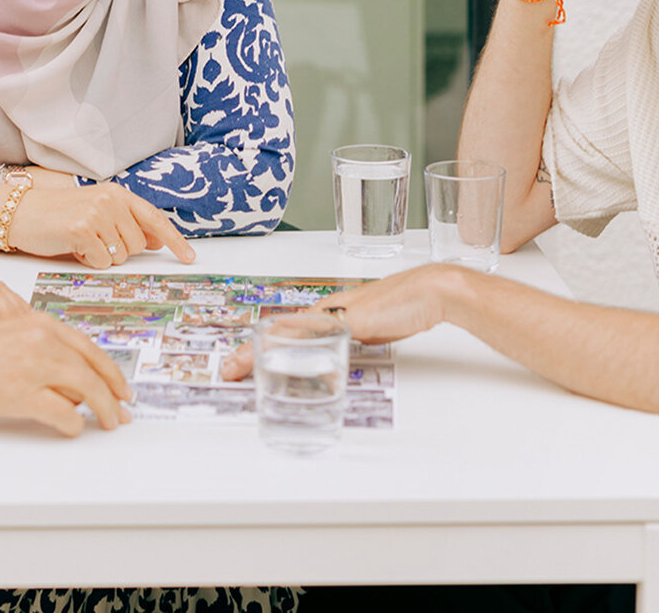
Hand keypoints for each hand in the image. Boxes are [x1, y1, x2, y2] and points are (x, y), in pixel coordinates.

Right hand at [0, 314, 132, 434]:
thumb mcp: (14, 334)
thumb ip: (44, 348)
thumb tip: (71, 376)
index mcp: (44, 325)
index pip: (91, 349)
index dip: (111, 370)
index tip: (122, 385)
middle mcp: (45, 342)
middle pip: (95, 370)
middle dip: (114, 393)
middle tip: (124, 409)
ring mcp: (35, 368)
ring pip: (86, 390)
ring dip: (102, 409)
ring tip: (108, 421)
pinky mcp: (22, 394)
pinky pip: (62, 413)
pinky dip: (74, 423)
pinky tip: (75, 428)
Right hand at [7, 183, 194, 267]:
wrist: (19, 213)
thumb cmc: (60, 216)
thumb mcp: (99, 213)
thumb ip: (128, 224)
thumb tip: (158, 240)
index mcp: (118, 193)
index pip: (155, 218)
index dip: (175, 240)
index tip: (189, 256)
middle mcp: (111, 201)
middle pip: (137, 245)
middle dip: (119, 250)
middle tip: (94, 240)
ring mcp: (97, 214)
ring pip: (120, 256)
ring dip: (102, 256)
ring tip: (81, 241)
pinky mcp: (81, 231)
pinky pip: (101, 262)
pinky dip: (89, 262)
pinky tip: (73, 247)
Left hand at [221, 265, 451, 380]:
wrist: (430, 289)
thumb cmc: (408, 304)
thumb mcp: (374, 329)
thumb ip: (354, 338)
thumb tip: (342, 356)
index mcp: (334, 311)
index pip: (289, 328)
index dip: (264, 343)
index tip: (245, 359)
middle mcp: (331, 309)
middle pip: (281, 329)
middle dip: (252, 350)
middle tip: (228, 368)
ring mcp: (339, 313)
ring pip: (289, 332)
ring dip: (262, 350)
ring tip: (239, 366)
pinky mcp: (352, 320)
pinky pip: (317, 335)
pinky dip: (297, 347)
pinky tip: (283, 357)